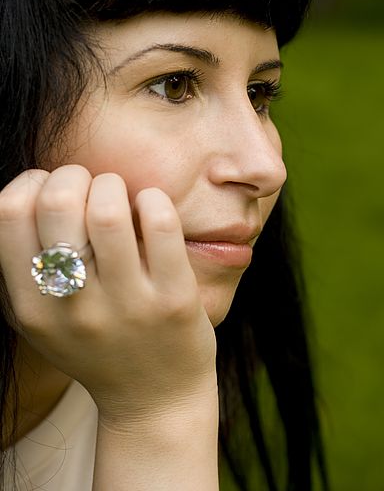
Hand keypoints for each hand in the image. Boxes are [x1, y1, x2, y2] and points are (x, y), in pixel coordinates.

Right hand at [0, 165, 216, 426]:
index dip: (33, 183)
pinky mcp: (175, 300)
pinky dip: (153, 200)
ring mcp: (127, 305)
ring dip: (114, 186)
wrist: (154, 400)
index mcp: (31, 306)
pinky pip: (161, 224)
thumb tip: (38, 187)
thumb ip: (27, 266)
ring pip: (109, 210)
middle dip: (75, 175)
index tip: (53, 190)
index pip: (10, 212)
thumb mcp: (45, 318)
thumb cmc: (96, 344)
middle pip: (59, 202)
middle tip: (91, 186)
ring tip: (121, 197)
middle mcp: (74, 307)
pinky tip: (151, 209)